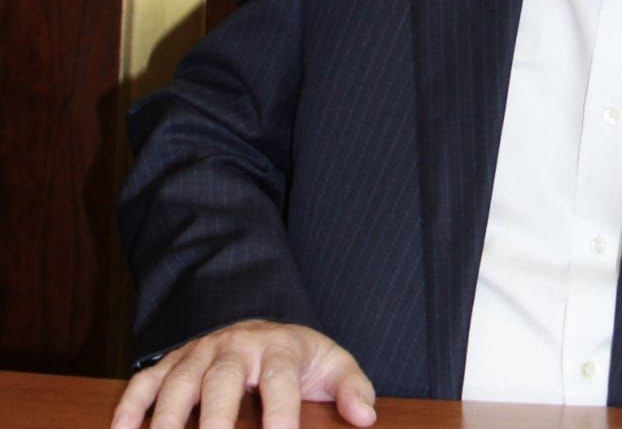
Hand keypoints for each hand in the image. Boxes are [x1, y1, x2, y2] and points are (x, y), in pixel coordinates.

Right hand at [110, 321, 375, 428]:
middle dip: (215, 418)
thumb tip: (367, 417)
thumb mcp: (330, 364)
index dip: (280, 413)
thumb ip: (352, 387)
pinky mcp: (171, 363)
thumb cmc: (297, 358)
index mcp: (277, 348)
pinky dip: (129, 406)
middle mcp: (235, 347)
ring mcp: (199, 353)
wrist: (260, 328)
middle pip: (223, 379)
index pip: (279, 380)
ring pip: (178, 382)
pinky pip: (144, 381)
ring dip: (167, 418)